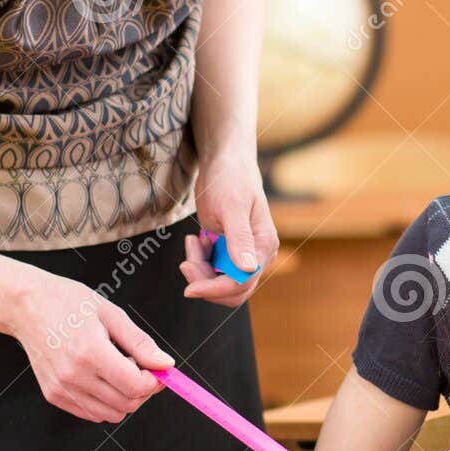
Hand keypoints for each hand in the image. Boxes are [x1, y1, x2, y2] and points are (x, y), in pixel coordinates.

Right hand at [3, 269, 172, 422]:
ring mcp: (61, 389)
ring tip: (118, 371)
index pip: (136, 386)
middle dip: (143, 390)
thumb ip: (140, 343)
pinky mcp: (53, 395)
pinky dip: (105, 403)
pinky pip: (91, 413)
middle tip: (141, 368)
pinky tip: (102, 378)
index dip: (154, 381)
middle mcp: (73, 376)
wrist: (25, 307)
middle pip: (126, 404)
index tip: (156, 368)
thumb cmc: (68, 303)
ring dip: (124, 398)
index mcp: (90, 352)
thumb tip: (166, 364)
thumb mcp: (111, 314)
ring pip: (110, 415)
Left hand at [184, 151, 279, 307]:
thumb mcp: (231, 208)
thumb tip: (249, 269)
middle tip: (186, 261)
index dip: (214, 289)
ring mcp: (245, 253)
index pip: (241, 282)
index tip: (189, 288)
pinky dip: (201, 260)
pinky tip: (197, 240)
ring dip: (201, 268)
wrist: (224, 161)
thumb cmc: (230, 179)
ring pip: (220, 281)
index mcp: (263, 246)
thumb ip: (240, 240)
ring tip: (193, 241)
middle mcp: (258, 254)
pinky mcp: (231, 250)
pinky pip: (214, 269)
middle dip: (206, 281)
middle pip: (232, 289)